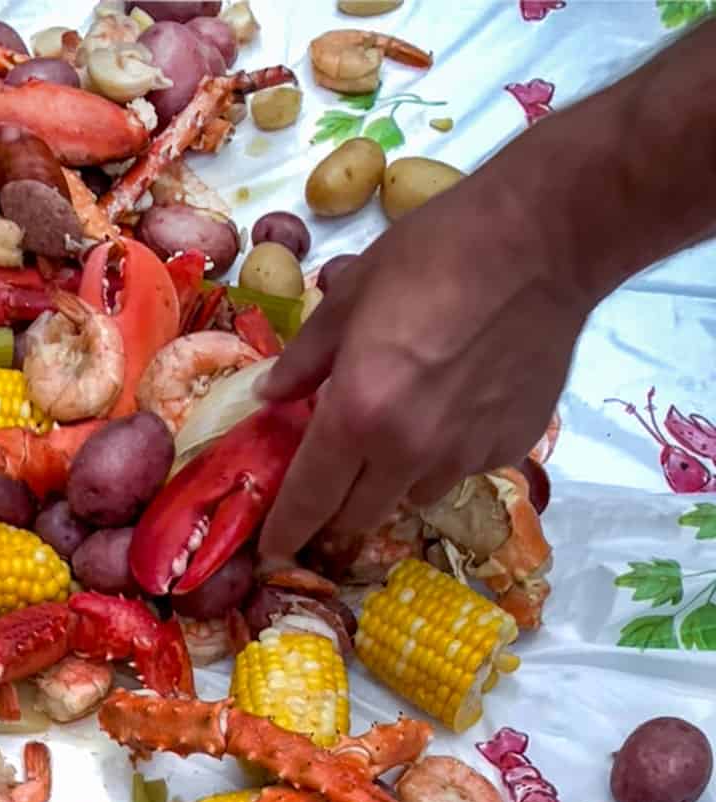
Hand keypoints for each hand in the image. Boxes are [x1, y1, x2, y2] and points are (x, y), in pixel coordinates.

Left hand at [257, 172, 589, 561]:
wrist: (543, 240)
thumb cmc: (436, 253)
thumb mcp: (351, 295)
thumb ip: (305, 359)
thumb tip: (269, 397)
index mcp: (358, 414)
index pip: (309, 500)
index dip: (285, 532)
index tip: (272, 550)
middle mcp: (408, 451)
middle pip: (359, 517)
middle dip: (338, 508)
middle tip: (335, 480)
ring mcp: (465, 455)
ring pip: (413, 497)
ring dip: (396, 479)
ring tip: (405, 426)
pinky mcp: (511, 447)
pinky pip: (463, 469)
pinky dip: (449, 453)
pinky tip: (459, 403)